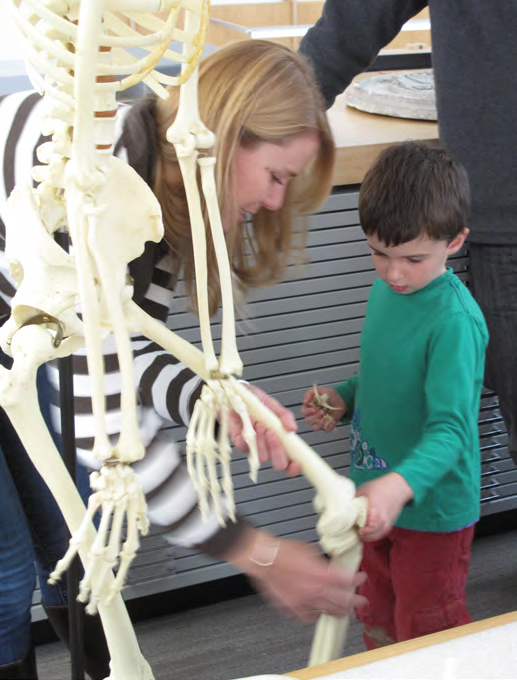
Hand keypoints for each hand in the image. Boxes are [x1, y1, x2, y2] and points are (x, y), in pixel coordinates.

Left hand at [228, 383, 300, 475]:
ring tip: (260, 423)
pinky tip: (251, 420)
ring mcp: (254, 448)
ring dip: (262, 440)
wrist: (239, 396)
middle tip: (272, 432)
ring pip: (262, 456)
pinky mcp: (240, 444)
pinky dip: (249, 433)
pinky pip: (245, 447)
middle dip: (277, 449)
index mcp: (281, 442)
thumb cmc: (258, 404)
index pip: (290, 463)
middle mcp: (269, 449)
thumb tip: (293, 429)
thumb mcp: (275, 407)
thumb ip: (285, 417)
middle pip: (278, 464)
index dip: (294, 467)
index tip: (296, 462)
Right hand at [229, 530, 366, 621]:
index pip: (347, 580)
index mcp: (322, 574)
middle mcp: (316, 590)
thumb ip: (322, 563)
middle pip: (342, 601)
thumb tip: (327, 566)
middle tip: (361, 602)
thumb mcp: (310, 551)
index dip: (357, 580)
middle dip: (355, 602)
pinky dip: (315, 615)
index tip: (361, 578)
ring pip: (328, 612)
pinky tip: (317, 613)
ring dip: (338, 612)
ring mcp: (305, 601)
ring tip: (344, 612)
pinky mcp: (292, 607)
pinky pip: (308, 617)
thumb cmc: (284, 551)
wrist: (265, 558)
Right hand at [301, 385, 345, 431]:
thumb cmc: (329, 395)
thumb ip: (310, 393)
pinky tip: (333, 421)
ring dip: (319, 424)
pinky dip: (329, 427)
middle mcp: (312, 415)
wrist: (341, 400)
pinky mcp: (326, 425)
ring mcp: (319, 421)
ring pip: (314, 427)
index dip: (307, 411)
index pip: (303, 411)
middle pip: (308, 420)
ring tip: (325, 417)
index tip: (314, 408)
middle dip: (314, 416)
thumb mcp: (320, 390)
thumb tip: (305, 401)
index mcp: (309, 407)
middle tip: (322, 411)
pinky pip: (325, 430)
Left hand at [356, 473, 413, 541]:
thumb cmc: (380, 487)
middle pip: (375, 533)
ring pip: (379, 535)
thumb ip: (356, 498)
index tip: (359, 530)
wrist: (397, 487)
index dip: (365, 531)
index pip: (372, 525)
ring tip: (362, 534)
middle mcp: (383, 517)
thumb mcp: (365, 489)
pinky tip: (369, 533)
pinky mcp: (391, 522)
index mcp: (376, 509)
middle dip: (365, 536)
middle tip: (357, 532)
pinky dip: (376, 535)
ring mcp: (388, 521)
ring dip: (370, 537)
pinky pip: (383, 533)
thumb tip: (346, 505)